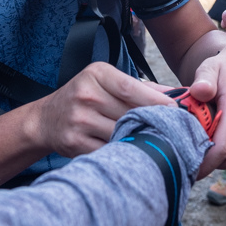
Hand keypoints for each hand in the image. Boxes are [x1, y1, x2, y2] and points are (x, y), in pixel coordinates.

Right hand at [33, 63, 175, 157]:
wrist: (47, 119)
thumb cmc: (85, 97)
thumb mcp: (106, 82)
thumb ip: (142, 87)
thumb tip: (178, 94)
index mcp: (97, 74)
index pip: (130, 88)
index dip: (155, 100)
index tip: (176, 110)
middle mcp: (86, 94)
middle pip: (129, 112)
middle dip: (152, 121)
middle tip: (173, 129)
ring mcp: (79, 119)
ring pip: (121, 133)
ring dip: (139, 138)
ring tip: (153, 140)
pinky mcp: (75, 142)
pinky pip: (108, 150)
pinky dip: (122, 151)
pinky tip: (131, 151)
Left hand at [187, 41, 225, 177]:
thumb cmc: (224, 68)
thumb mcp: (209, 68)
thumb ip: (203, 79)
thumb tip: (199, 91)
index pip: (223, 146)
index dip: (205, 163)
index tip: (189, 170)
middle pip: (225, 155)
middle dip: (205, 157)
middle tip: (187, 148)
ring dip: (216, 156)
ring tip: (202, 139)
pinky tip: (214, 141)